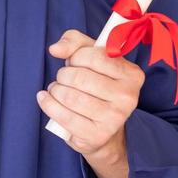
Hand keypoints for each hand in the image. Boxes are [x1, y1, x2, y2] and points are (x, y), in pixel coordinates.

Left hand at [36, 28, 144, 166]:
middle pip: (80, 77)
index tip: (74, 63)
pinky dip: (48, 104)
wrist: (102, 128)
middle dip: (63, 75)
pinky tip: (45, 99)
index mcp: (132, 74)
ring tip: (56, 90)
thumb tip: (55, 49)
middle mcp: (128, 97)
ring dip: (54, 90)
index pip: (95, 56)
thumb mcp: (89, 56)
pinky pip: (64, 116)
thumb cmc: (95, 83)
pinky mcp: (97, 136)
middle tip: (63, 79)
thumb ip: (73, 41)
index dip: (76, 57)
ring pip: (70, 97)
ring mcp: (114, 119)